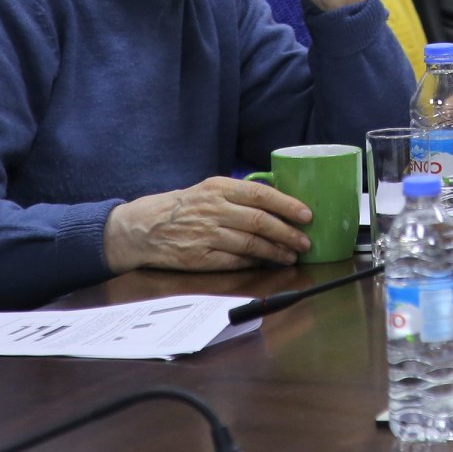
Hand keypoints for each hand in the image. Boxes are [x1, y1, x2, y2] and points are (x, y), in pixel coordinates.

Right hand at [102, 176, 310, 273]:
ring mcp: (205, 235)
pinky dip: (253, 263)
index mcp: (219, 188)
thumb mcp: (211, 189)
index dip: (287, 205)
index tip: (307, 214)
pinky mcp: (198, 257)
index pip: (261, 194)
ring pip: (249, 245)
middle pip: (259, 222)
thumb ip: (241, 194)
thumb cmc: (186, 206)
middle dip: (287, 233)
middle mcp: (213, 210)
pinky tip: (266, 263)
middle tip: (305, 241)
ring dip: (275, 252)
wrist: (145, 226)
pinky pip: (233, 262)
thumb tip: (281, 200)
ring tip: (291, 255)